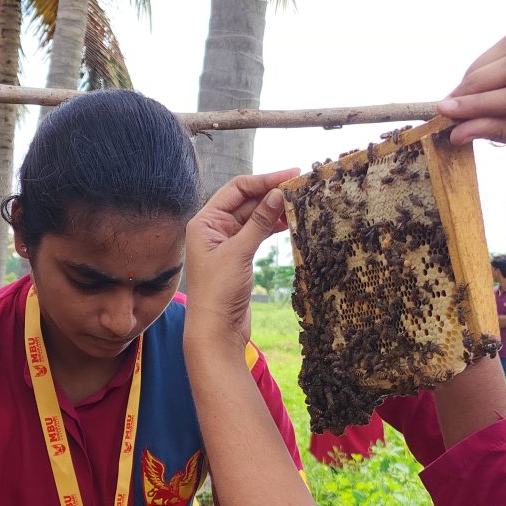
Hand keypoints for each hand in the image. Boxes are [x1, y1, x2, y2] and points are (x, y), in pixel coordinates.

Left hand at [182, 168, 300, 344]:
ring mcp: (226, 242)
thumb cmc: (218, 292)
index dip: (264, 180)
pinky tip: (290, 222)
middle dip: (271, 193)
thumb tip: (278, 194)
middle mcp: (213, 228)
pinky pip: (257, 233)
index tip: (290, 175)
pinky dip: (272, 227)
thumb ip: (259, 222)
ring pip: (254, 217)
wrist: (216, 331)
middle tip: (300, 186)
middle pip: (246, 200)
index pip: (237, 189)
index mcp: (205, 221)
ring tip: (299, 203)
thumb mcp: (239, 253)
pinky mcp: (238, 256)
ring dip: (274, 210)